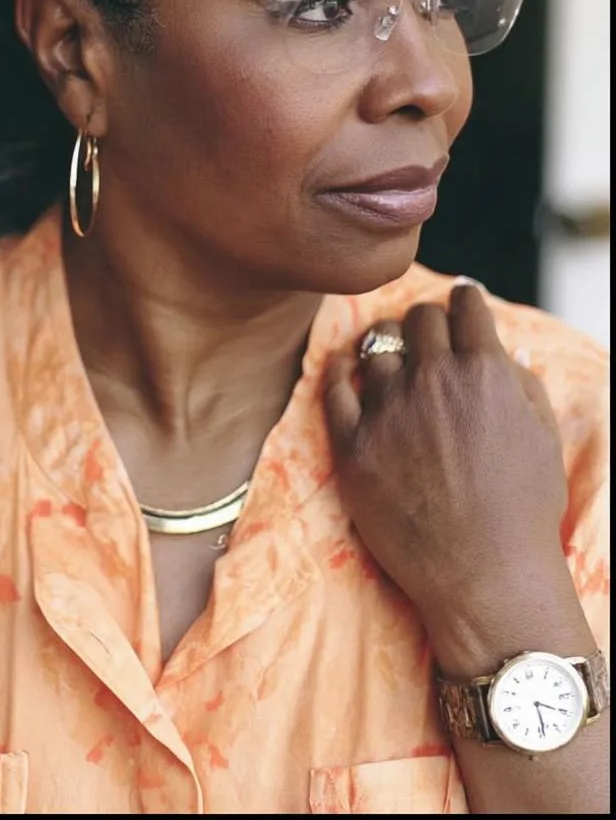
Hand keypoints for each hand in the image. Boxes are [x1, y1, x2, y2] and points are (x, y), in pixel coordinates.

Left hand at [322, 282, 569, 630]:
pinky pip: (334, 386)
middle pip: (418, 318)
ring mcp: (388, 409)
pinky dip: (339, 368)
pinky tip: (344, 365)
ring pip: (375, 345)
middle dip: (426, 320)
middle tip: (426, 334)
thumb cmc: (523, 514)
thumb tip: (499, 350)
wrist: (484, 577)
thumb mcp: (543, 437)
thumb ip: (521, 383)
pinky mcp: (352, 443)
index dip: (465, 299)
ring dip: (385, 343)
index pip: (466, 305)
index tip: (460, 303)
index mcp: (484, 372)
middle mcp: (433, 380)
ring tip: (387, 352)